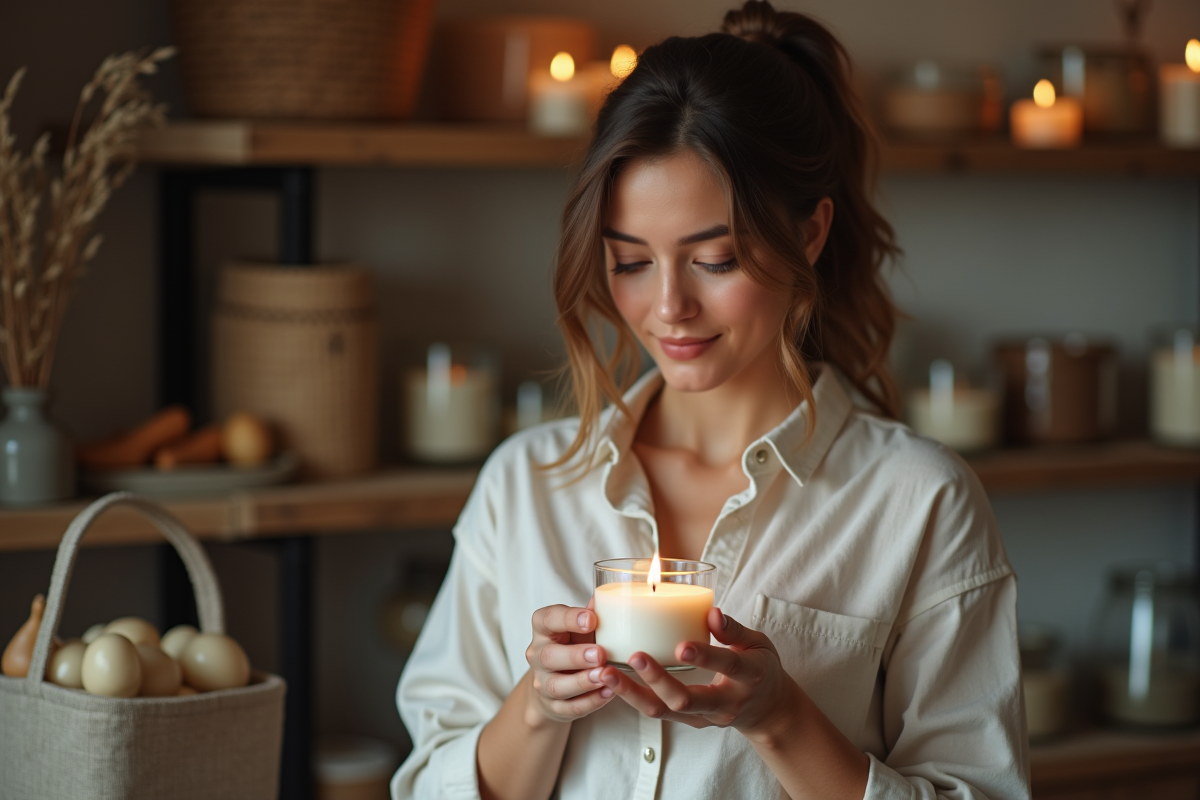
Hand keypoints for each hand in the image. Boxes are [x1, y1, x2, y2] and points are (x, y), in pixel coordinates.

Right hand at [523, 601, 614, 726]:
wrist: (555, 684)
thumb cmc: (573, 646)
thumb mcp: (580, 629)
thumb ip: (592, 615)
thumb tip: (610, 597)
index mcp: (543, 630)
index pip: (546, 619)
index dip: (568, 618)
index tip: (591, 618)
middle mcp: (538, 656)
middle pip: (549, 656)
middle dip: (575, 656)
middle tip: (600, 653)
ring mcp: (543, 684)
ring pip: (556, 686)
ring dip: (582, 682)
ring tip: (604, 676)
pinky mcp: (553, 707)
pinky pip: (569, 708)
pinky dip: (590, 702)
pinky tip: (608, 694)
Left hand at [598, 607, 799, 739]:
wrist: (768, 711)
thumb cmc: (761, 667)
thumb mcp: (759, 643)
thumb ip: (734, 629)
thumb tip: (712, 612)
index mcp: (748, 675)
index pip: (728, 665)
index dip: (705, 656)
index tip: (681, 645)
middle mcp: (725, 702)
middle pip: (687, 698)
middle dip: (658, 680)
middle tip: (635, 656)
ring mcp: (705, 717)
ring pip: (664, 711)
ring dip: (633, 694)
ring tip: (606, 673)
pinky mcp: (690, 721)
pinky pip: (658, 713)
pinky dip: (634, 698)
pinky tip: (612, 681)